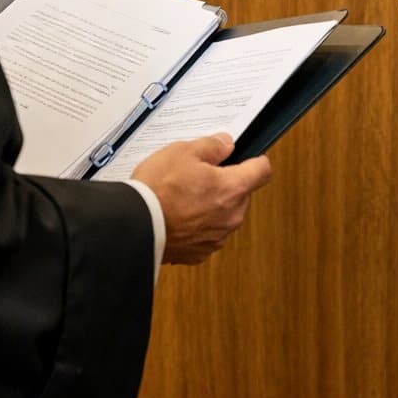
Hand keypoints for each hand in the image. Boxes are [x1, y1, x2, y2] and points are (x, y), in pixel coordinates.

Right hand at [131, 134, 271, 264]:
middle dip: (226, 184)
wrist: (135, 227)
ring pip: (224, 215)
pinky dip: (197, 225)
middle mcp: (231, 216)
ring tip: (183, 197)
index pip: (263, 170)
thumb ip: (212, 146)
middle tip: (199, 176)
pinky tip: (178, 216)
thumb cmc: (158, 189)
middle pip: (241, 194)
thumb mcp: (183, 151)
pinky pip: (207, 233)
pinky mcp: (200, 253)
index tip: (247, 159)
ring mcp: (217, 237)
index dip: (255, 161)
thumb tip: (226, 144)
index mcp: (233, 188)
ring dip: (212, 206)